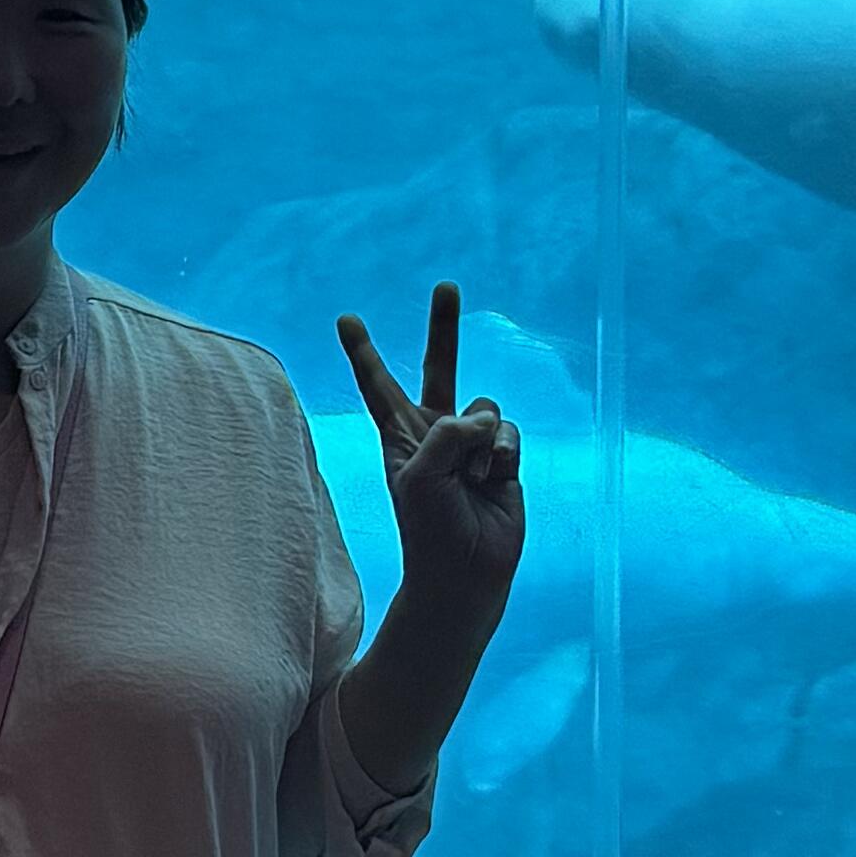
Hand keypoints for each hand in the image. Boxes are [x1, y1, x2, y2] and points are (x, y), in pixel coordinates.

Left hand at [337, 282, 525, 625]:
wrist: (465, 571)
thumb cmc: (429, 528)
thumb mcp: (420, 476)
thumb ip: (446, 433)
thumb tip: (484, 415)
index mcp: (399, 435)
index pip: (378, 385)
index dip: (364, 353)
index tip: (346, 319)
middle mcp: (435, 431)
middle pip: (440, 366)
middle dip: (444, 327)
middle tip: (446, 285)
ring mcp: (471, 443)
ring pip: (484, 407)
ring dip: (480, 442)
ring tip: (470, 481)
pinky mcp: (503, 457)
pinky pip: (509, 432)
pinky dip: (501, 454)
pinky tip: (493, 481)